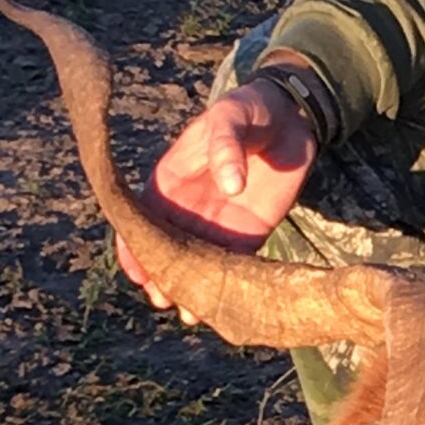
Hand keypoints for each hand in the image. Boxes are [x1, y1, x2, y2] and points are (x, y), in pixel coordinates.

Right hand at [117, 77, 317, 317]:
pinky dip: (223, 287)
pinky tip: (219, 308)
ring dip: (189, 289)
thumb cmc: (249, 110)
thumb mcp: (231, 116)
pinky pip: (230, 265)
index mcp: (170, 180)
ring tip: (189, 313)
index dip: (133, 244)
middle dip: (159, 276)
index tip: (135, 270)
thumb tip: (230, 185)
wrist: (291, 118)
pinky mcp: (248, 235)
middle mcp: (187, 208)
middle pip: (165, 250)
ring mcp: (216, 224)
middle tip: (162, 299)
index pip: (142, 218)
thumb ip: (225, 147)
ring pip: (194, 265)